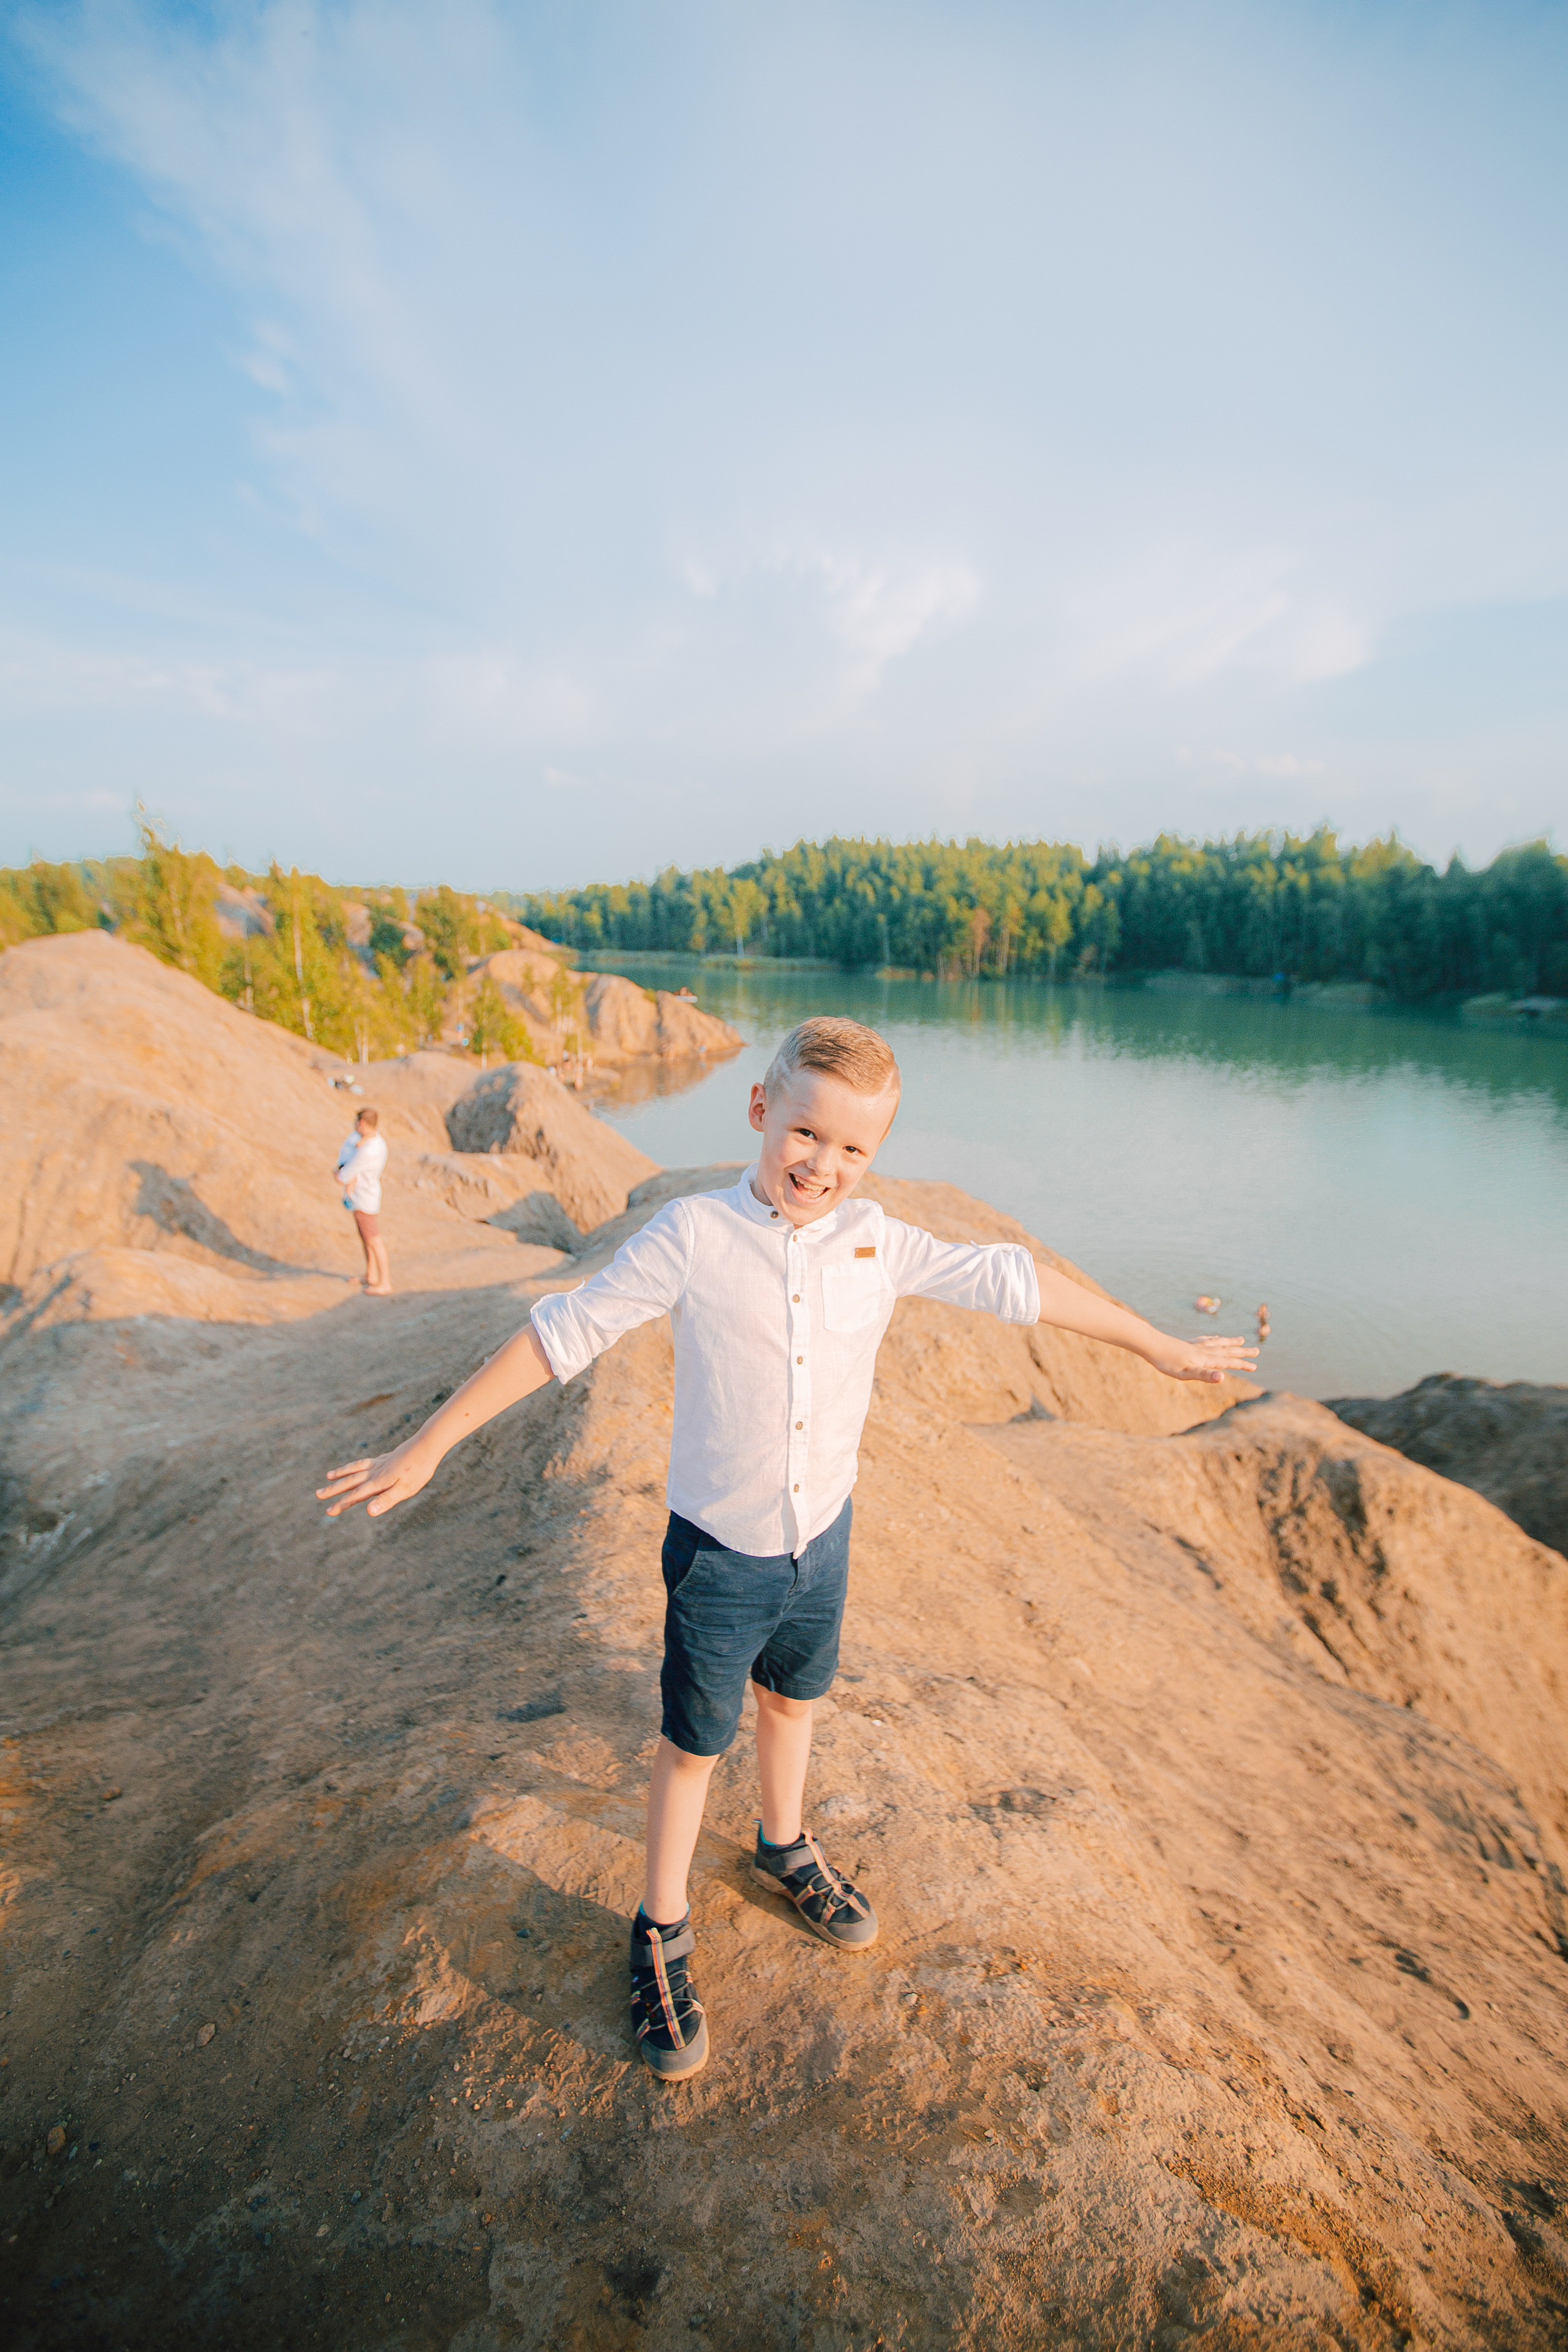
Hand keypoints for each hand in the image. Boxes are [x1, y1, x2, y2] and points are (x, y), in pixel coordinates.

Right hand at [316, 1438, 436, 1517]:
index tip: (328, 1511)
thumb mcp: (405, 1490)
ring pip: (354, 1469)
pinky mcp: (385, 1459)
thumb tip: (369, 1512)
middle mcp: (374, 1473)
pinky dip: (354, 1465)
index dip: (341, 1504)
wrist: (426, 1446)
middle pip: (350, 1482)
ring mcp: (379, 1464)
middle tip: (318, 1494)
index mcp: (377, 1483)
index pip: (355, 1496)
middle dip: (333, 1490)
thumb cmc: (418, 1471)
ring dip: (340, 1474)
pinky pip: (363, 1462)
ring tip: (328, 1476)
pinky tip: (354, 1466)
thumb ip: (387, 1500)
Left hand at [1146, 1332, 1260, 1384]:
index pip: (1228, 1362)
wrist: (1152, 1345)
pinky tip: (1215, 1337)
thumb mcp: (1186, 1373)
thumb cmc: (1167, 1362)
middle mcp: (1203, 1350)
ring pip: (1218, 1343)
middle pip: (1226, 1351)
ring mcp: (1196, 1345)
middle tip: (1256, 1351)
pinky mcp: (1188, 1343)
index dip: (1242, 1365)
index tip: (1255, 1366)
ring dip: (1230, 1343)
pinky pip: (1206, 1340)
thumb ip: (1206, 1375)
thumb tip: (1223, 1377)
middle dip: (1242, 1352)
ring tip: (1241, 1339)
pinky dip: (1214, 1338)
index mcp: (1205, 1359)